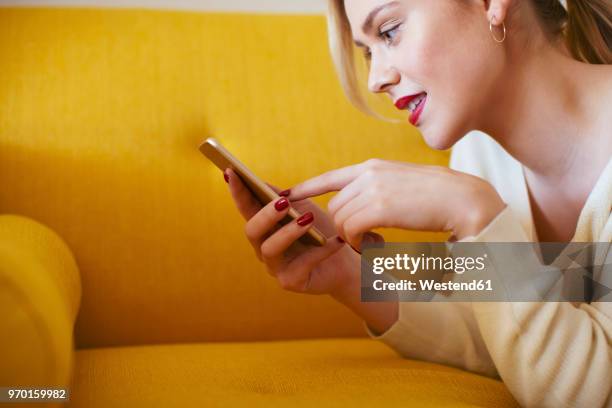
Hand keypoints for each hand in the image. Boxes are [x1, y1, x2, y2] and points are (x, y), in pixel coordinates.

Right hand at [224, 167, 362, 296]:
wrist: (346, 262)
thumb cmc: (322, 231)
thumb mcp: (304, 208)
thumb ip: (284, 197)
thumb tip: (262, 183)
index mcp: (264, 228)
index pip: (246, 208)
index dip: (237, 191)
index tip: (231, 171)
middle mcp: (264, 248)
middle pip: (252, 231)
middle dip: (265, 215)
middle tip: (283, 202)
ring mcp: (275, 267)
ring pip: (270, 249)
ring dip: (288, 232)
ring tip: (308, 219)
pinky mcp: (292, 281)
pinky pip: (302, 264)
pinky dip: (320, 251)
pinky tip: (337, 241)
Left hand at [284, 159, 506, 249]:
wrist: (463, 199)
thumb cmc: (436, 196)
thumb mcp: (400, 184)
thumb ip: (376, 190)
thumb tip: (358, 211)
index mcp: (372, 167)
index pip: (330, 176)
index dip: (307, 188)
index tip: (287, 194)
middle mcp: (368, 174)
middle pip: (334, 206)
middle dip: (341, 226)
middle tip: (362, 239)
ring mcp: (373, 188)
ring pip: (340, 219)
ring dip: (351, 236)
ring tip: (374, 242)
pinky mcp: (379, 207)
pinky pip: (350, 230)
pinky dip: (358, 242)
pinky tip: (377, 244)